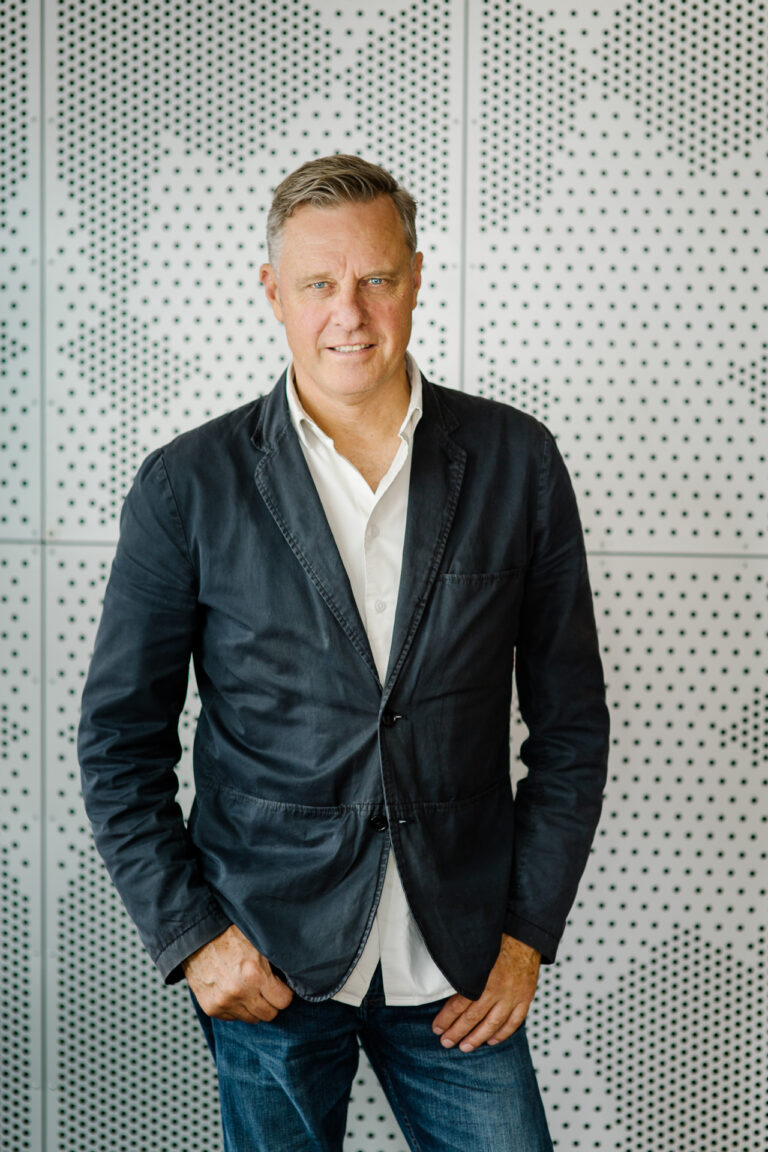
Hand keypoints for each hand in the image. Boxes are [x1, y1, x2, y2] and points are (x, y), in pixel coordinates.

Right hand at [182, 924, 293, 1021]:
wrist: (196, 937)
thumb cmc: (230, 934)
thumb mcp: (258, 942)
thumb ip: (275, 962)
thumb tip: (296, 973)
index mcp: (255, 974)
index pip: (283, 1001)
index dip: (284, 992)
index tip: (279, 986)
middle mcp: (239, 992)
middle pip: (269, 1014)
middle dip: (270, 1002)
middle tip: (265, 988)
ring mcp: (224, 1002)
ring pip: (251, 1018)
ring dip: (252, 1006)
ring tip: (247, 987)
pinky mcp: (210, 1008)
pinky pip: (233, 1017)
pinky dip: (236, 1007)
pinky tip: (233, 990)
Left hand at [431, 934, 539, 1052]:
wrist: (526, 931)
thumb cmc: (498, 935)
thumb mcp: (475, 949)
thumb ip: (462, 967)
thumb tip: (443, 979)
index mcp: (482, 975)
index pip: (459, 1004)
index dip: (446, 1018)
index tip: (437, 1027)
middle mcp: (498, 988)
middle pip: (473, 1017)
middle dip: (457, 1032)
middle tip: (445, 1042)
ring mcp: (513, 995)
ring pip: (493, 1024)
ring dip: (477, 1038)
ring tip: (464, 1047)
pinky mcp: (526, 996)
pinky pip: (514, 1021)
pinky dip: (503, 1033)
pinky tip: (491, 1040)